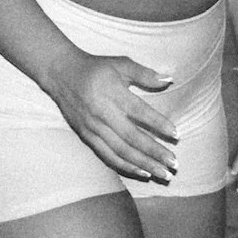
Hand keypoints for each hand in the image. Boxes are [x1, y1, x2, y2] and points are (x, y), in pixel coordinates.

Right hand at [51, 54, 178, 181]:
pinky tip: (143, 173)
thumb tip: (169, 79)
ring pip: (121, 151)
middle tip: (174, 164)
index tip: (176, 135)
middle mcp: (103, 113)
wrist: (61, 74)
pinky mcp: (86, 136)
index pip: (139, 112)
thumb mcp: (121, 64)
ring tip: (163, 173)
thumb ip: (145, 74)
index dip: (159, 124)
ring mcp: (93, 128)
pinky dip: (125, 166)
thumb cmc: (96, 68)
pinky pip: (107, 156)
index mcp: (113, 93)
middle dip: (154, 153)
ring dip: (143, 164)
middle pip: (132, 138)